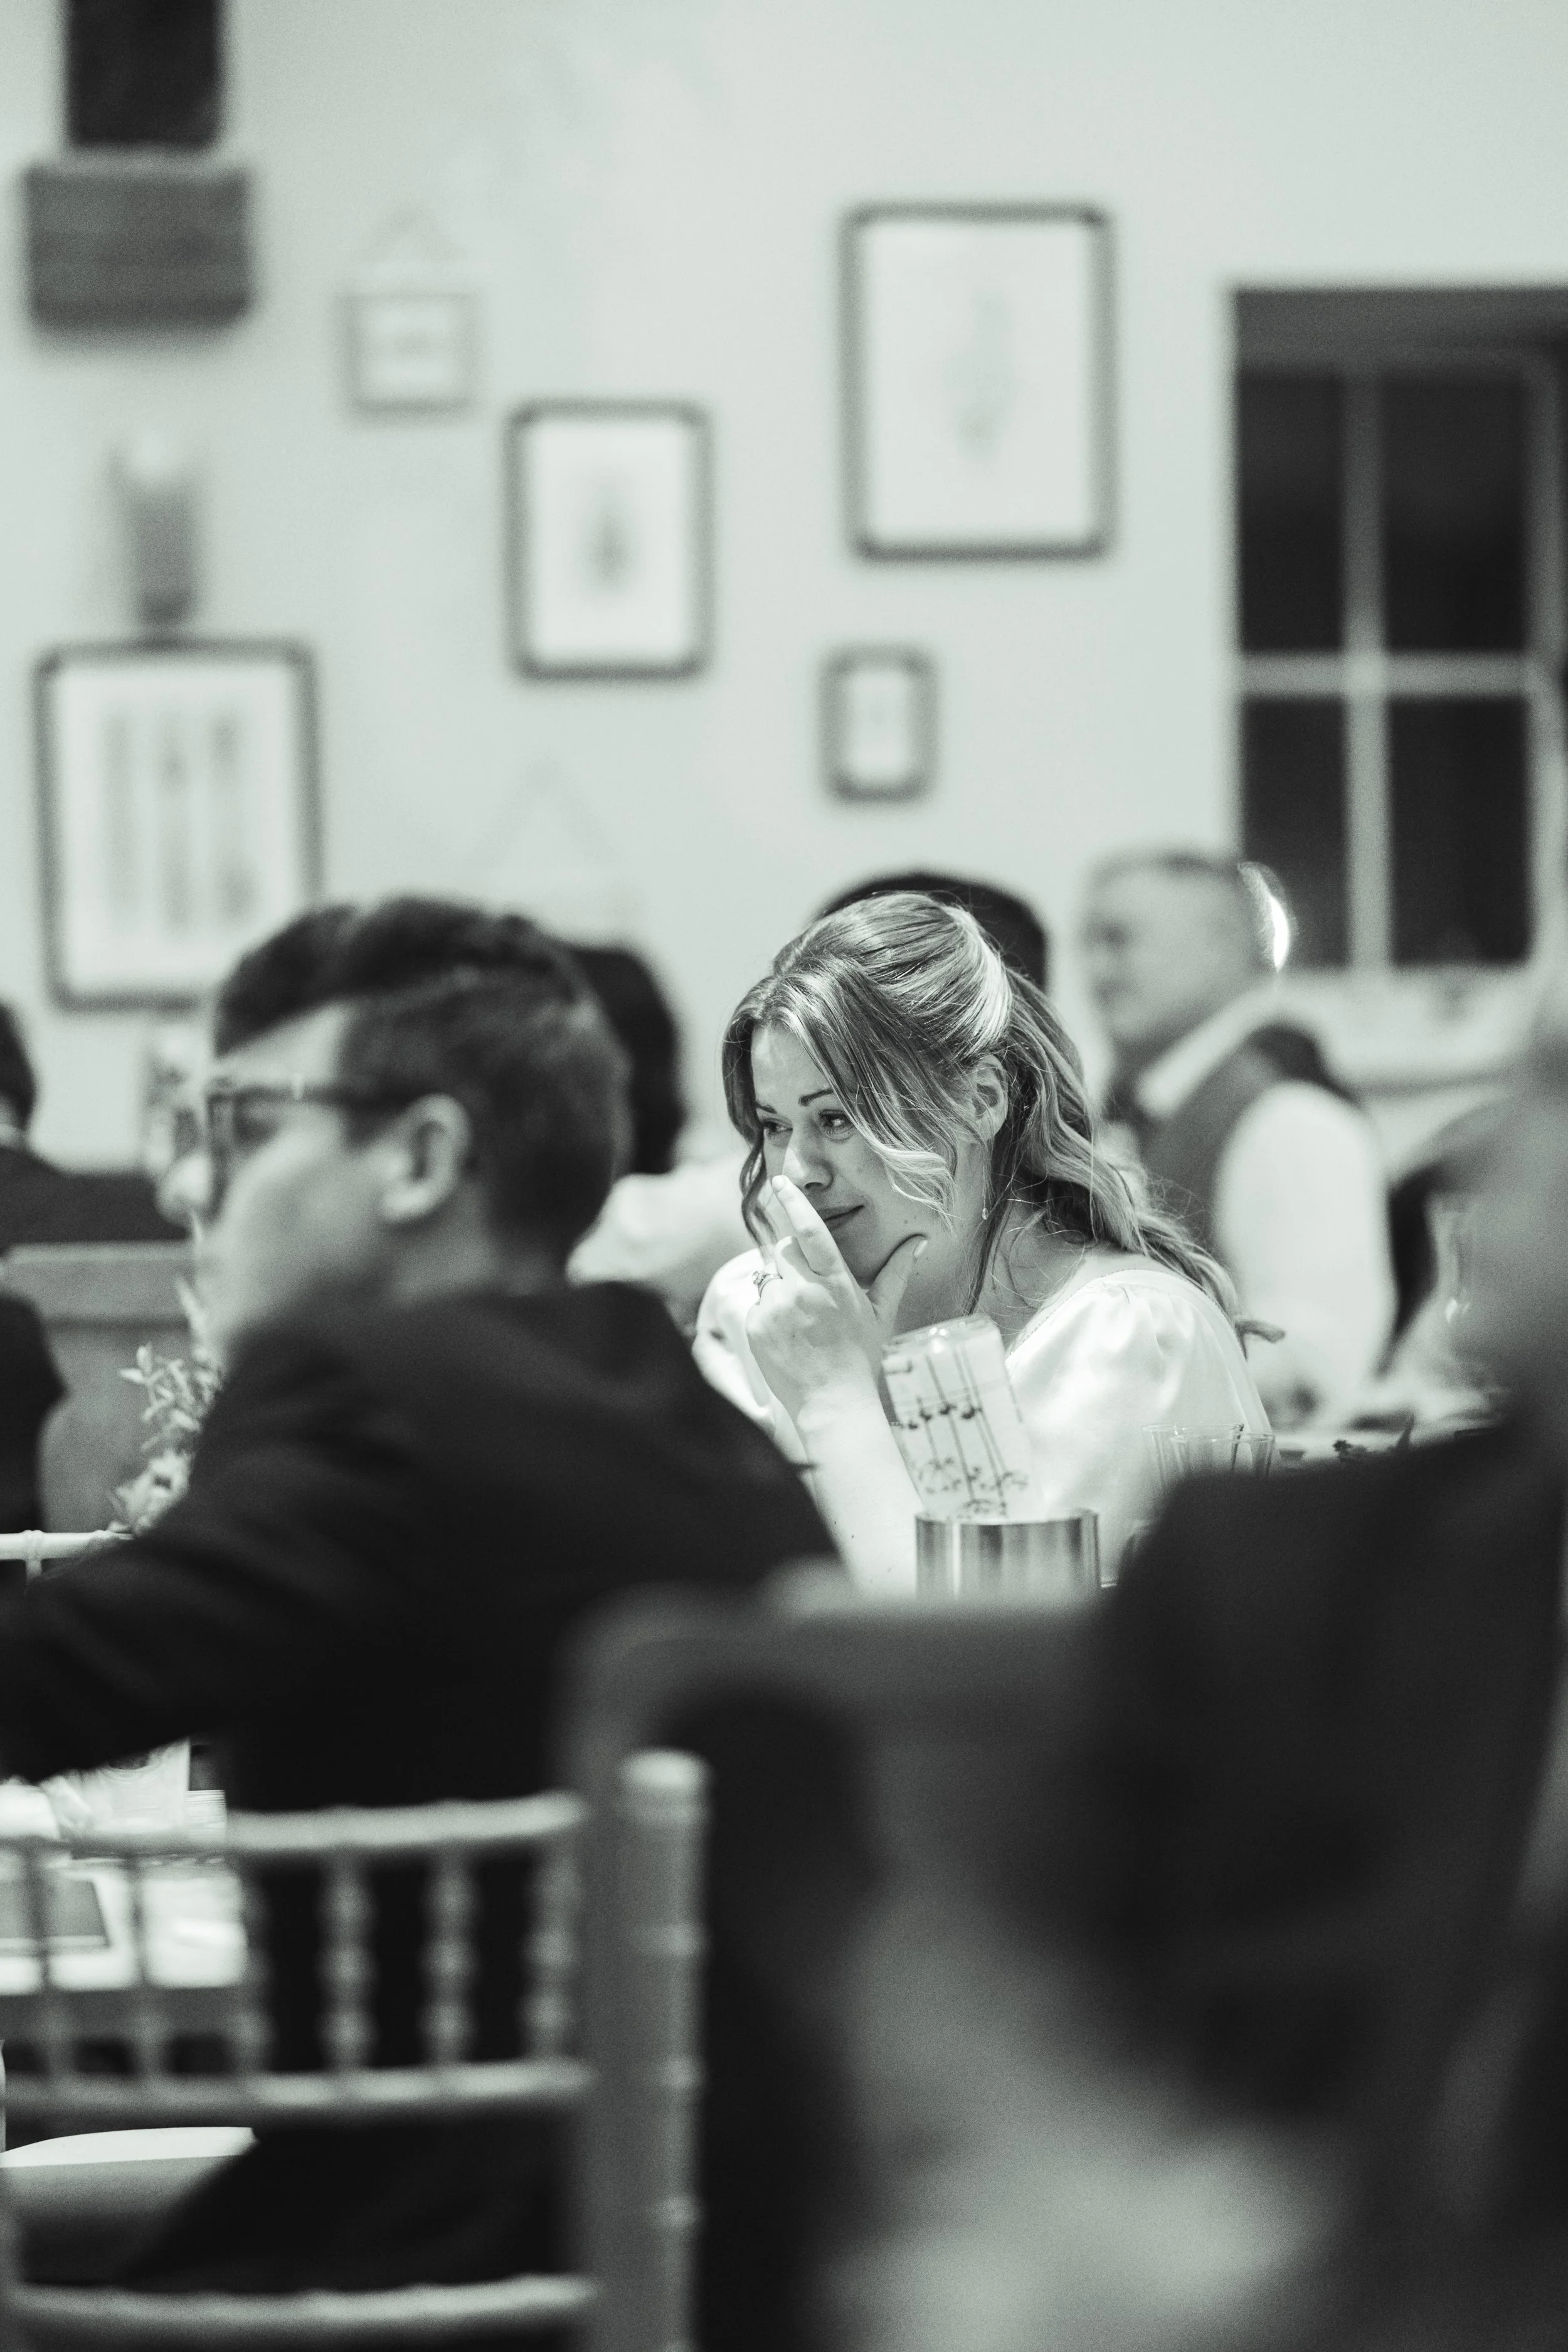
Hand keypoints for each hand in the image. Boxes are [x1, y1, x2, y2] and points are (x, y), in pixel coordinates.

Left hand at [747, 1175, 925, 1426]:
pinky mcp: (756, 1326)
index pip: (809, 1231)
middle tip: (809, 1289)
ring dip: (781, 1286)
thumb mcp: (882, 1313)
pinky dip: (769, 1310)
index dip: (793, 1202)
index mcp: (835, 1283)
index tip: (780, 1183)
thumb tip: (919, 1241)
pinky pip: (758, 1302)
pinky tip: (789, 1334)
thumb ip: (896, 1272)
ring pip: (768, 1274)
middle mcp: (803, 1291)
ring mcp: (777, 1309)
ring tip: (802, 1320)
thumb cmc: (863, 1358)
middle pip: (783, 1248)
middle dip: (791, 1257)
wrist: (833, 1404)